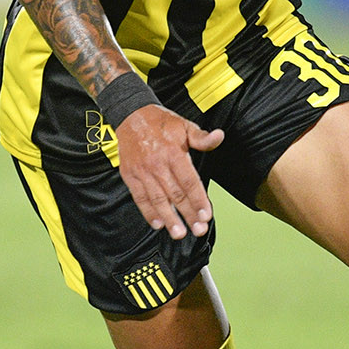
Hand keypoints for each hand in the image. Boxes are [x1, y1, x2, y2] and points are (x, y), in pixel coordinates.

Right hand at [116, 105, 223, 239]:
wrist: (129, 115)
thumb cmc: (159, 122)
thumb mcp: (183, 125)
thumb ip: (201, 137)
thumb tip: (219, 137)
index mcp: (173, 152)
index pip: (189, 181)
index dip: (198, 200)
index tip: (206, 215)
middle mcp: (157, 164)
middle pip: (176, 194)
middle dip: (188, 214)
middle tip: (198, 230)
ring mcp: (142, 171)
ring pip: (158, 199)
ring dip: (169, 219)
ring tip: (178, 233)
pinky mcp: (130, 175)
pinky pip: (139, 198)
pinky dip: (148, 212)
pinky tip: (157, 224)